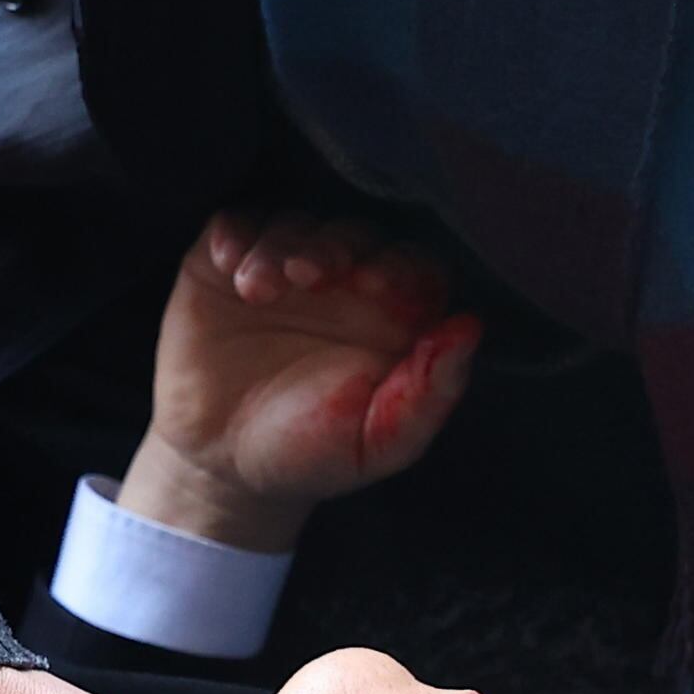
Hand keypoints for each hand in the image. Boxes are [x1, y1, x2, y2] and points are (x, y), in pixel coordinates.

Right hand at [117, 213, 482, 554]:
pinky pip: (235, 226)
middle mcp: (344, 282)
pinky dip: (234, 235)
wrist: (223, 467)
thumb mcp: (377, 441)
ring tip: (258, 289)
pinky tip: (229, 264)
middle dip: (333, 246)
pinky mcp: (225, 268)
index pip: (414, 267)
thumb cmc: (311, 455)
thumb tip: (470, 326)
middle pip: (353, 234)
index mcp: (393, 318)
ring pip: (294, 225)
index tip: (375, 287)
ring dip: (280, 245)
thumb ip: (429, 393)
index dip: (400, 267)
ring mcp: (284, 269)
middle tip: (309, 275)